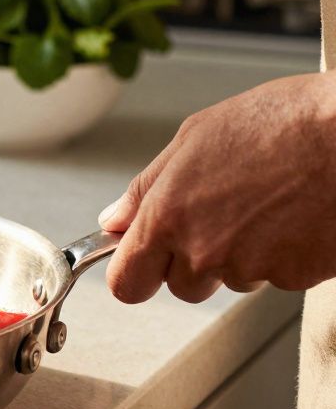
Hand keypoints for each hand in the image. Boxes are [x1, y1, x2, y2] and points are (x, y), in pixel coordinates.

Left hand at [99, 72, 335, 302]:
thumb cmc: (280, 122)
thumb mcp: (194, 138)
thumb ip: (145, 189)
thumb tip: (114, 219)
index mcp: (167, 217)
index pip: (126, 283)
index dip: (133, 274)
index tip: (139, 262)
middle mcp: (203, 251)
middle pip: (181, 286)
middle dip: (192, 262)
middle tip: (219, 216)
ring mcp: (250, 268)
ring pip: (230, 280)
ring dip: (240, 255)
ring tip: (266, 203)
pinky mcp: (295, 277)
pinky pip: (275, 276)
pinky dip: (282, 254)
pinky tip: (294, 213)